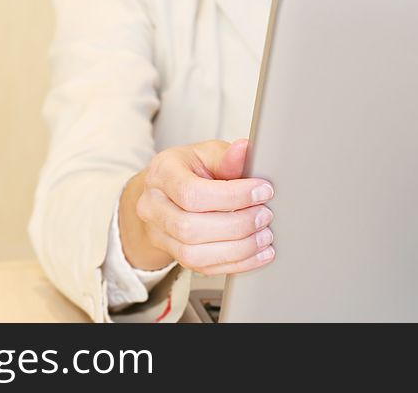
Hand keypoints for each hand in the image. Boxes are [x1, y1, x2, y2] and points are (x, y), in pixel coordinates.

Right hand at [118, 138, 274, 275]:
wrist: (167, 191)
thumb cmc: (190, 168)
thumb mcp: (208, 153)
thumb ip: (227, 156)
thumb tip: (244, 149)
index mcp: (161, 173)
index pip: (192, 192)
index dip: (232, 196)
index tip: (262, 191)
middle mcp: (152, 205)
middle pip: (190, 228)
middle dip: (236, 225)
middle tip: (265, 216)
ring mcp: (158, 233)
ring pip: (194, 254)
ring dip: (237, 249)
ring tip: (264, 237)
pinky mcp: (172, 254)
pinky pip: (202, 268)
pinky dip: (235, 264)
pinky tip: (257, 254)